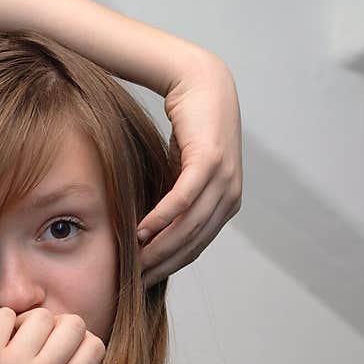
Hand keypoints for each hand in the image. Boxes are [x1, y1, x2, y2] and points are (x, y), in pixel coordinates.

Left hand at [0, 307, 104, 363]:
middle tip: (36, 338)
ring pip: (41, 315)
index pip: (95, 347)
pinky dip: (0, 321)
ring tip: (11, 338)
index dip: (80, 339)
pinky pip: (5, 314)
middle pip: (74, 324)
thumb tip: (80, 348)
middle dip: (58, 324)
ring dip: (26, 321)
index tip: (59, 346)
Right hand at [137, 54, 242, 287]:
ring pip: (189, 226)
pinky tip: (141, 231)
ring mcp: (224, 180)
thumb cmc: (189, 127)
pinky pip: (183, 200)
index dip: (170, 267)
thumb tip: (150, 230)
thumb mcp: (182, 170)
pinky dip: (162, 218)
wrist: (201, 82)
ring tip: (133, 262)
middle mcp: (230, 196)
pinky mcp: (209, 162)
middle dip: (163, 265)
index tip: (143, 281)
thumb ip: (176, 199)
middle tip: (133, 281)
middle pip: (193, 243)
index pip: (197, 246)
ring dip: (160, 247)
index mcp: (226, 203)